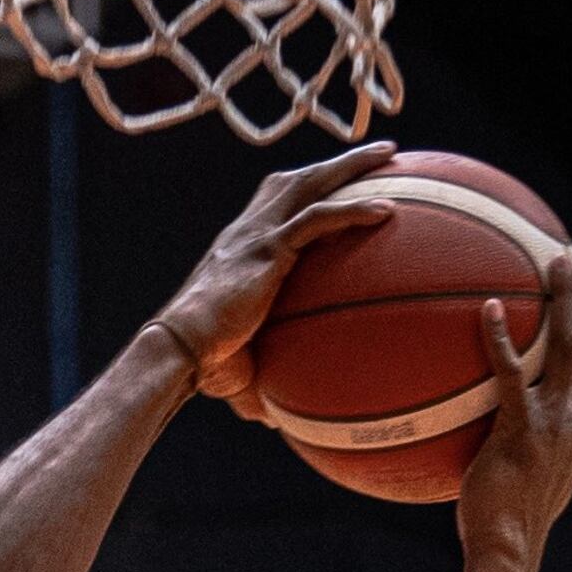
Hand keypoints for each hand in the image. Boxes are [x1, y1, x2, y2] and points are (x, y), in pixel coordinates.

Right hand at [153, 149, 395, 417]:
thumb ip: (268, 379)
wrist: (180, 351)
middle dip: (340, 161)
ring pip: (311, 184)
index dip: (308, 185)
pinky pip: (317, 220)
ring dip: (352, 166)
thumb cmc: (205, 367)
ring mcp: (258, 235)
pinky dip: (352, 211)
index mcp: (241, 248)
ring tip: (391, 155)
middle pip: (300, 179)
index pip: (277, 201)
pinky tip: (388, 210)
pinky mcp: (267, 249)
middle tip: (380, 152)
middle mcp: (248, 230)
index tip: (339, 181)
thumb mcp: (242, 368)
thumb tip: (282, 419)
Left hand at [457, 259, 571, 560]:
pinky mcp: (522, 429)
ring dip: (564, 299)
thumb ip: (538, 457)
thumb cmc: (511, 527)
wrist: (510, 548)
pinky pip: (512, 373)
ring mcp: (553, 422)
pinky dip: (502, 338)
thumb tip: (521, 446)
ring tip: (555, 263)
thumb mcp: (538, 488)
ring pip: (567, 346)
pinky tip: (489, 309)